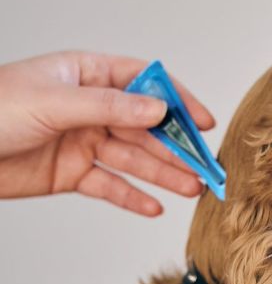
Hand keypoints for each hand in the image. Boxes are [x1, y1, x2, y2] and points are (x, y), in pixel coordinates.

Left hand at [0, 52, 215, 215]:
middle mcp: (89, 109)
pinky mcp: (72, 174)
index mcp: (86, 76)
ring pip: (133, 159)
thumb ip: (111, 106)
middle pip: (144, 127)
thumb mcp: (55, 102)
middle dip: (176, 147)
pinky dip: (132, 197)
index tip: (201, 121)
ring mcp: (83, 142)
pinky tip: (154, 206)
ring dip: (163, 175)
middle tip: (204, 166)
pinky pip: (110, 186)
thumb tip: (159, 109)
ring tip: (191, 189)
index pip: (143, 83)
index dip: (176, 101)